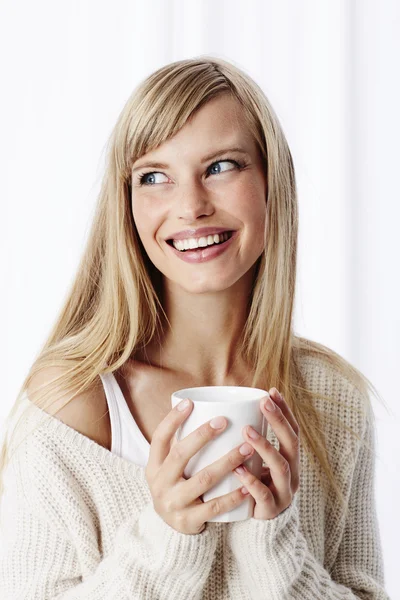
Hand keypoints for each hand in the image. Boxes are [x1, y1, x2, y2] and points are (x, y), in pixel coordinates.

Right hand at [145, 398, 255, 534]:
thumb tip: (200, 406)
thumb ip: (181, 444)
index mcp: (154, 466)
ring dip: (227, 462)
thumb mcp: (169, 468)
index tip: (190, 402)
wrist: (170, 530)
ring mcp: (173, 503)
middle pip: (180, 454)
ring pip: (203, 479)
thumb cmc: (178, 486)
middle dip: (203, 435)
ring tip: (247, 448)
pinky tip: (248, 485)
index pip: (159, 437)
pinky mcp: (188, 521)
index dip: (173, 419)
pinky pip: (214, 507)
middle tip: (224, 421)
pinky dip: (232, 496)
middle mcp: (160, 483)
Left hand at [233, 387, 300, 519]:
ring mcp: (284, 492)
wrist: (256, 530)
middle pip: (291, 443)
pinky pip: (263, 495)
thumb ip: (248, 442)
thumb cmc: (252, 487)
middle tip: (263, 403)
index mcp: (289, 460)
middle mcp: (292, 474)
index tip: (271, 391)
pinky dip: (251, 481)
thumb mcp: (255, 463)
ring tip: (246, 431)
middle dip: (278, 421)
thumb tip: (225, 409)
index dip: (285, 411)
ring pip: (280, 466)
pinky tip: (238, 470)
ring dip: (264, 446)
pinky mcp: (271, 510)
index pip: (293, 430)